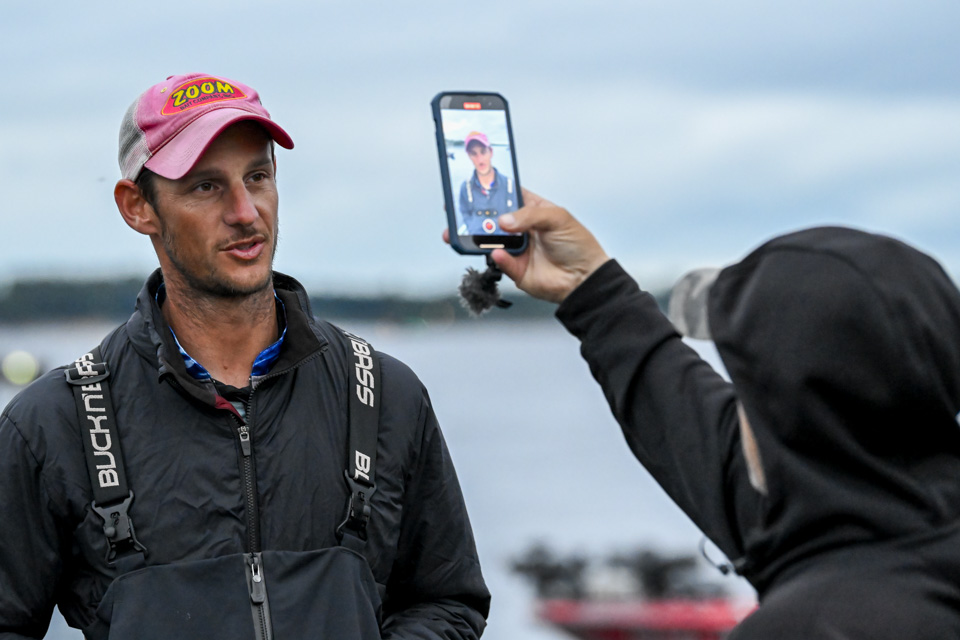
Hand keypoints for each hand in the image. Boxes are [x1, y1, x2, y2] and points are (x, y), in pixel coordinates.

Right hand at [491, 189, 608, 302]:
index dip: (500, 192)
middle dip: (490, 216)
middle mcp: (525, 230)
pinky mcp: (517, 268)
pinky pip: (502, 261)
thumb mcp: (558, 218)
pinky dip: (499, 257)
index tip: (487, 189)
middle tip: (483, 213)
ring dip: (491, 236)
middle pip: (499, 219)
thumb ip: (530, 215)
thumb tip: (506, 219)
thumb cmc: (578, 246)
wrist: (584, 277)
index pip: (513, 197)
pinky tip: (500, 252)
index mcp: (535, 212)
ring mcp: (520, 249)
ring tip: (492, 232)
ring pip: (497, 240)